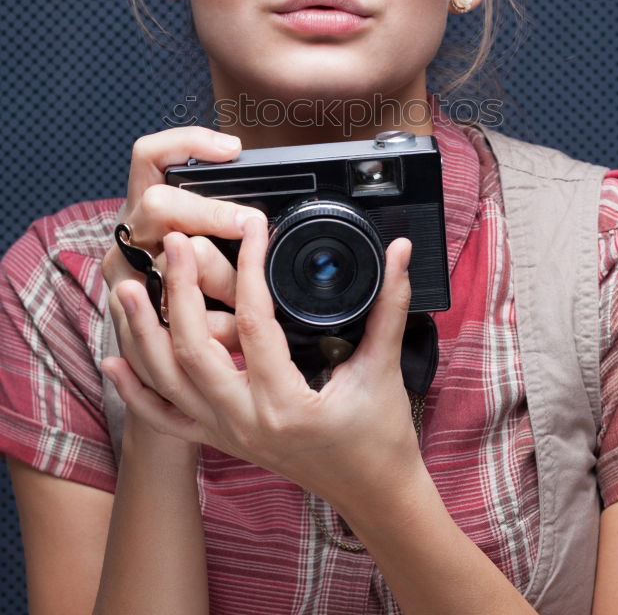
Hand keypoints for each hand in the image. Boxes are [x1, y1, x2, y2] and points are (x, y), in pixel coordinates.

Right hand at [101, 127, 264, 385]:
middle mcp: (128, 236)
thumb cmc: (197, 271)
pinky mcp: (126, 321)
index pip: (150, 155)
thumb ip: (225, 215)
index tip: (232, 149)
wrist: (152, 329)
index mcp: (145, 206)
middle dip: (210, 213)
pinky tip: (236, 337)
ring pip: (166, 265)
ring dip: (218, 282)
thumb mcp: (204, 232)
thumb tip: (265, 208)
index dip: (187, 143)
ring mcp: (122, 277)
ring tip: (255, 293)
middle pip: (160, 204)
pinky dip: (206, 331)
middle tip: (249, 223)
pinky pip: (165, 322)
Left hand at [102, 220, 421, 514]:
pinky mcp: (221, 440)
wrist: (372, 492)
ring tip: (126, 289)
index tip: (252, 229)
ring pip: (166, 384)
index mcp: (286, 403)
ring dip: (141, 336)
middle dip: (179, 293)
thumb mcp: (384, 368)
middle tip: (175, 245)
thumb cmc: (380, 437)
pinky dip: (135, 391)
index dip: (250, 269)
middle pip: (193, 350)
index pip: (255, 323)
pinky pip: (165, 420)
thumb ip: (389, 305)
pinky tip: (113, 362)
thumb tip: (399, 252)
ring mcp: (227, 434)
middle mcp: (246, 422)